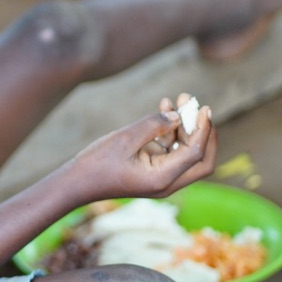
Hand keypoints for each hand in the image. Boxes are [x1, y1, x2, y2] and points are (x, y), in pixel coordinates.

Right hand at [69, 93, 216, 203]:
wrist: (77, 182)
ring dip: (185, 127)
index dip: (203, 129)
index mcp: (163, 178)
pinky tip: (164, 109)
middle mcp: (167, 181)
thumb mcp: (126, 139)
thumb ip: (154, 125)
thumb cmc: (98, 163)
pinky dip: (170, 131)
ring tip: (178, 99)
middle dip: (202, 131)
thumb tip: (178, 116)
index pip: (195, 154)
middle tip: (199, 107)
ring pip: (186, 152)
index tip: (203, 108)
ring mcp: (161, 176)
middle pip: (201, 160)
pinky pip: (170, 150)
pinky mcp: (153, 170)